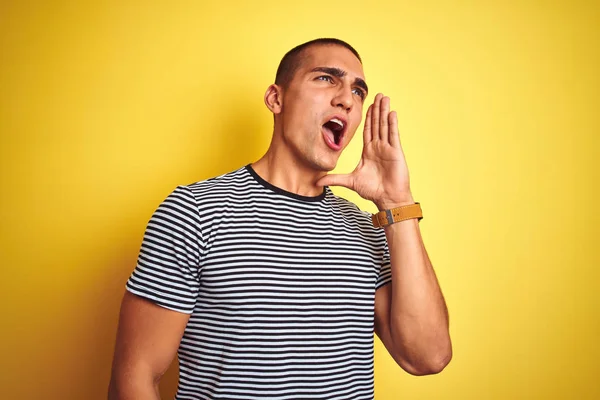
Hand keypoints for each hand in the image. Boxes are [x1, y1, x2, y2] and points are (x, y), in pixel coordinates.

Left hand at [317, 93, 413, 209]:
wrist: (387, 199)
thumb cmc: (372, 191)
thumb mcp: (350, 181)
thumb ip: (334, 179)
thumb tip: (317, 182)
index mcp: (369, 151)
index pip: (367, 130)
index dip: (368, 117)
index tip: (367, 105)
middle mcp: (379, 147)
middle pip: (377, 124)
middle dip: (377, 109)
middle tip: (377, 95)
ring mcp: (388, 148)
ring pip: (385, 126)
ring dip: (384, 111)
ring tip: (385, 97)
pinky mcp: (395, 152)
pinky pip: (393, 135)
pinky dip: (392, 124)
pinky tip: (392, 113)